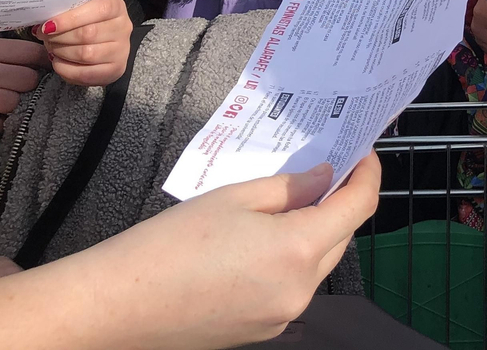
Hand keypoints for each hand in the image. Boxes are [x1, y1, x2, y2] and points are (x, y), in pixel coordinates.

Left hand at [37, 0, 132, 86]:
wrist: (106, 39)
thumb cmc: (88, 20)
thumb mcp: (82, 8)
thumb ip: (66, 12)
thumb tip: (41, 25)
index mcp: (116, 6)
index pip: (97, 10)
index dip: (69, 19)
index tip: (47, 26)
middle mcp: (123, 28)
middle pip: (88, 34)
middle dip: (60, 37)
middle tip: (45, 37)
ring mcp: (122, 50)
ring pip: (86, 54)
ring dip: (62, 53)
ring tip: (52, 48)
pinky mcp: (116, 70)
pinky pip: (86, 74)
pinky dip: (66, 70)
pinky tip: (58, 62)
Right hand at [78, 155, 380, 348]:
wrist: (119, 306)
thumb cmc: (169, 244)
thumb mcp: (234, 197)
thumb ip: (290, 186)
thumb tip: (326, 178)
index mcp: (298, 250)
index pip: (357, 208)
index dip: (367, 176)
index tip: (363, 154)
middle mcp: (299, 291)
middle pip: (339, 238)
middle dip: (337, 204)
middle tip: (321, 171)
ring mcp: (282, 317)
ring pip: (316, 265)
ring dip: (312, 234)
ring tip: (284, 205)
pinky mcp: (261, 332)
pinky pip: (291, 289)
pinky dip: (288, 262)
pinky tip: (257, 244)